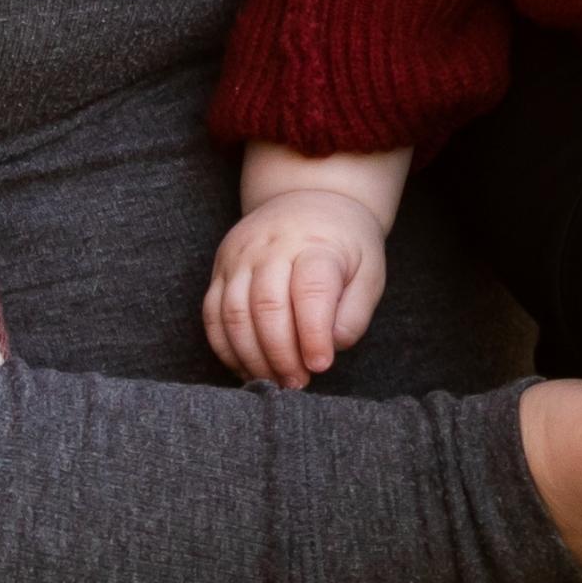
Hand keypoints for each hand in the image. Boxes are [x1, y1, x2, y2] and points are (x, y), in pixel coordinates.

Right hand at [205, 190, 389, 388]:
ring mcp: (240, 256)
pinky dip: (226, 349)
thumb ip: (355, 313)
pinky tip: (248, 368)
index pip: (310, 290)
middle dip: (281, 354)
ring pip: (234, 314)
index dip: (313, 334)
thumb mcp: (369, 272)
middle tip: (298, 382)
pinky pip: (212, 314)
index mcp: (316, 244)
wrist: (309, 200)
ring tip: (275, 380)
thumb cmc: (344, 246)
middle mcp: (272, 246)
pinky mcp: (220, 268)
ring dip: (253, 357)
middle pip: (267, 306)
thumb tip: (331, 345)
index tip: (320, 365)